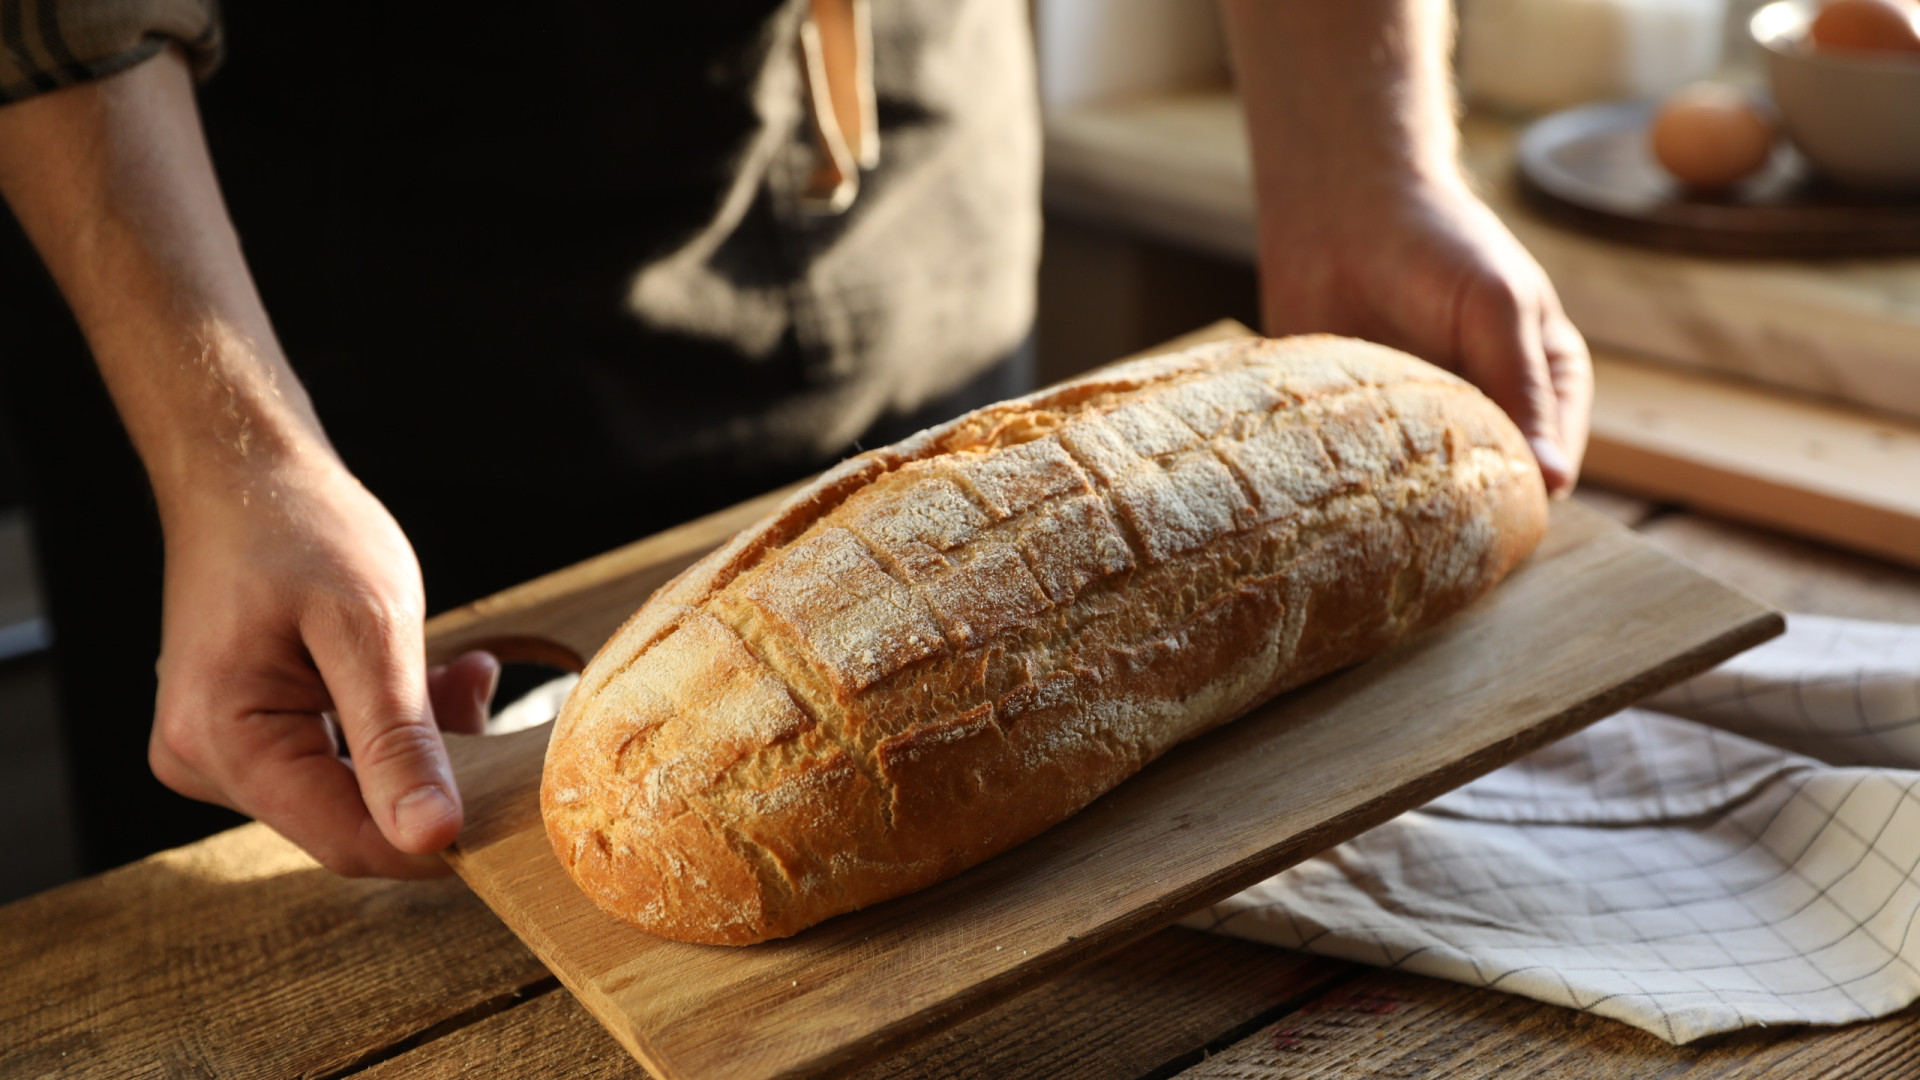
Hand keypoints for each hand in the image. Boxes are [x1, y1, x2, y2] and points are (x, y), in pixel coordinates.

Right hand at [147, 455, 500, 876]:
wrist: (248, 474)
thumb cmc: (302, 530)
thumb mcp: (369, 630)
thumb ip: (399, 740)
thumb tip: (432, 839)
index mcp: (223, 743)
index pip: (348, 841)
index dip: (436, 841)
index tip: (512, 807)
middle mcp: (205, 762)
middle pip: (350, 819)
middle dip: (434, 774)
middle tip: (483, 697)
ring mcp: (220, 753)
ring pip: (352, 791)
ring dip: (419, 743)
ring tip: (462, 675)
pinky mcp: (246, 736)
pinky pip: (336, 761)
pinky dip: (392, 728)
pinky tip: (431, 679)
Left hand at [1255, 175, 1591, 495]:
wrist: (1340, 207)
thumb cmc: (1437, 242)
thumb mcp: (1497, 308)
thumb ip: (1522, 390)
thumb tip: (1554, 484)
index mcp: (1541, 388)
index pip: (1549, 469)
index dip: (1521, 497)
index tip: (1485, 519)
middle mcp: (1485, 416)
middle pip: (1484, 492)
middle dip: (1458, 510)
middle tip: (1423, 517)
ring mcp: (1420, 428)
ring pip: (1422, 494)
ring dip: (1402, 502)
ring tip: (1379, 501)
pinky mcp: (1361, 429)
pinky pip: (1364, 475)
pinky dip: (1354, 483)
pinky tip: (1339, 483)